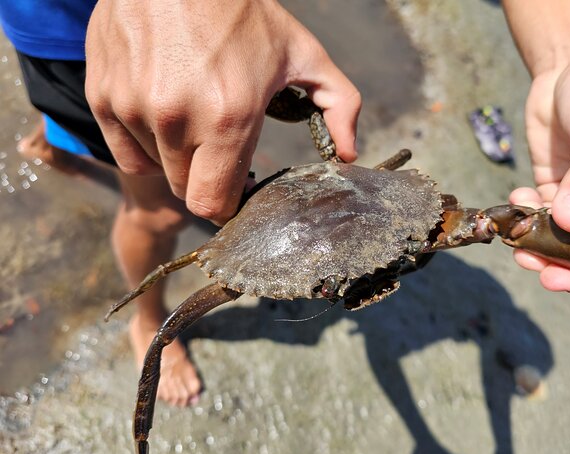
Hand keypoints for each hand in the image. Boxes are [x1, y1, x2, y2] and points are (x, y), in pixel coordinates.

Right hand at [86, 0, 359, 222]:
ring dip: (177, 157)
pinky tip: (164, 115)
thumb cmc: (243, 12)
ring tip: (193, 116)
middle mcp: (179, 119)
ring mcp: (135, 107)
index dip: (229, 203)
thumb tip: (349, 155)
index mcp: (231, 117)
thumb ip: (340, 106)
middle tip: (219, 147)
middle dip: (207, 178)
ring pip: (157, 168)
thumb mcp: (303, 54)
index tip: (237, 186)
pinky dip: (145, 144)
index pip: (214, 203)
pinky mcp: (104, 96)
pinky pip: (126, 151)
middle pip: (187, 190)